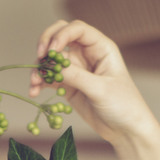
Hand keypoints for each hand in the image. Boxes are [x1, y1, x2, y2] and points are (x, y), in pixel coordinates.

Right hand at [32, 20, 159, 150]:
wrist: (125, 130)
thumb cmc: (123, 105)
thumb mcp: (101, 89)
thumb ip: (77, 77)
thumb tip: (52, 66)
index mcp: (100, 47)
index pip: (77, 29)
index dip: (61, 35)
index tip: (52, 50)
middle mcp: (87, 54)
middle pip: (60, 36)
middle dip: (46, 44)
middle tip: (39, 57)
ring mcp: (77, 69)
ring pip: (52, 59)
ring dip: (40, 67)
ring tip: (33, 82)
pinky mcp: (69, 85)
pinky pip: (50, 78)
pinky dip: (40, 83)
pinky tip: (34, 92)